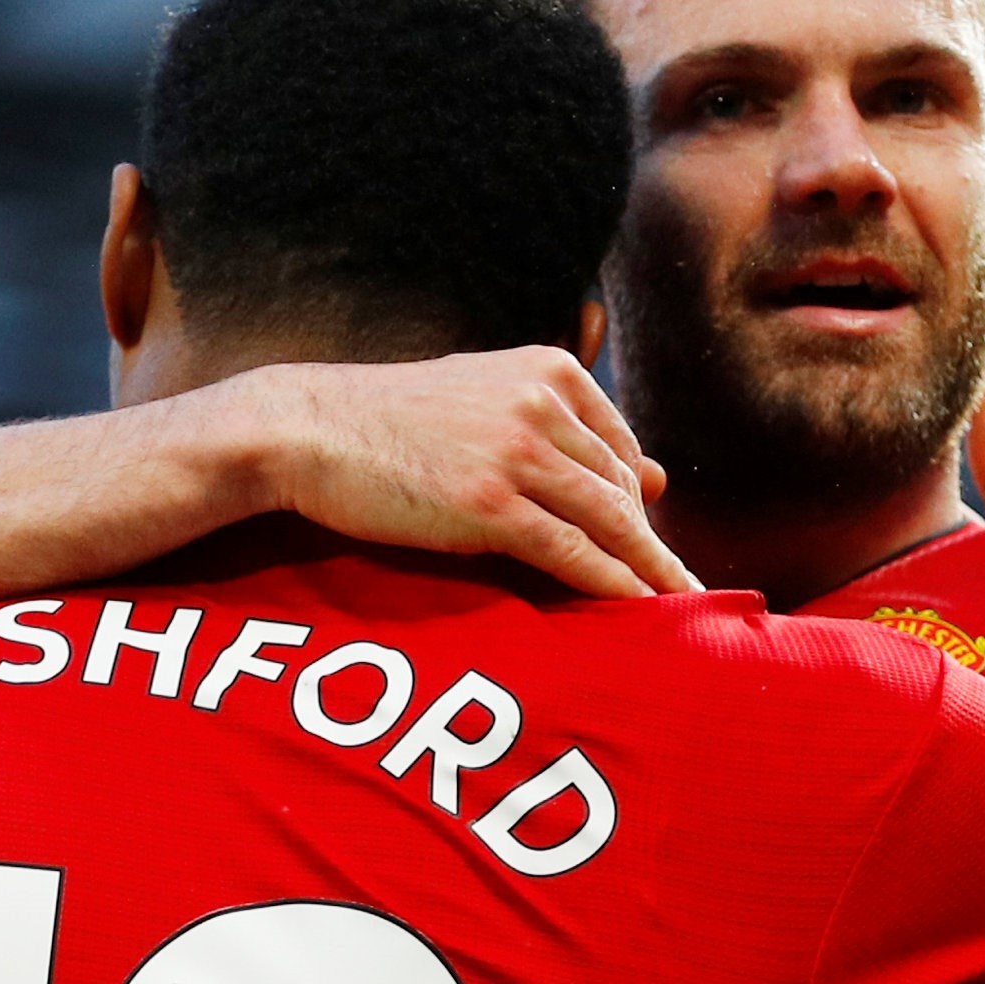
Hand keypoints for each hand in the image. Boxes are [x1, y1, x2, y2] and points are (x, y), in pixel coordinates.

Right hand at [241, 349, 700, 600]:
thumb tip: (657, 477)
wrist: (305, 429)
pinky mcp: (490, 505)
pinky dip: (613, 587)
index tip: (645, 546)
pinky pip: (574, 554)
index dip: (636, 504)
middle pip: (621, 487)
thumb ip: (568, 434)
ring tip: (679, 611)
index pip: (620, 447)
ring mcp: (518, 453)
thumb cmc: (390, 422)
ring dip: (650, 573)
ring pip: (611, 523)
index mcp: (550, 371)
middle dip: (645, 543)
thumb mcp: (487, 403)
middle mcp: (543, 404)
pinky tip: (639, 612)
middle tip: (667, 591)